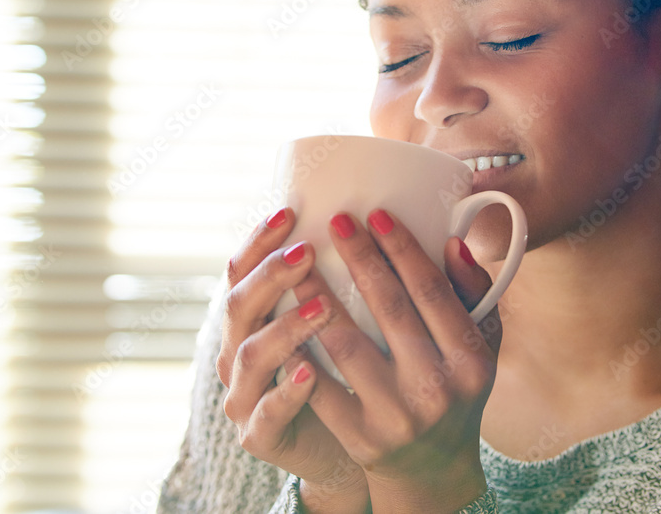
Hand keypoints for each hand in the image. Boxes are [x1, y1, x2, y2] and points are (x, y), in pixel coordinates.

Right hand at [216, 208, 368, 512]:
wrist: (347, 450)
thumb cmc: (359, 379)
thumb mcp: (361, 326)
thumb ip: (377, 285)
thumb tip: (422, 235)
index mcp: (255, 318)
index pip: (241, 270)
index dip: (259, 240)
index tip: (290, 211)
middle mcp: (239, 352)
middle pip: (238, 305)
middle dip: (272, 274)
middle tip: (309, 251)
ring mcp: (244, 396)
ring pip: (250, 355)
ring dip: (285, 326)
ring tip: (322, 306)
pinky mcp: (258, 436)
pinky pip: (267, 412)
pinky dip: (288, 389)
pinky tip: (310, 370)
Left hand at [305, 209, 501, 511]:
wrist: (433, 468)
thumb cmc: (456, 390)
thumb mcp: (483, 345)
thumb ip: (473, 292)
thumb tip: (453, 241)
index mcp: (471, 361)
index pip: (433, 292)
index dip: (403, 249)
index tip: (376, 215)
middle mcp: (437, 388)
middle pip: (389, 308)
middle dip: (360, 258)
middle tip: (336, 221)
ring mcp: (396, 416)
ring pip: (346, 343)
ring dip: (318, 296)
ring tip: (300, 263)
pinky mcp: (360, 437)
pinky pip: (320, 385)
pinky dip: (300, 348)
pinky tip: (282, 315)